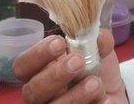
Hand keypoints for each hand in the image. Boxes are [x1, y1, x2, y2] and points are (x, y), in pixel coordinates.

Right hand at [13, 29, 127, 103]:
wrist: (110, 93)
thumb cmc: (93, 69)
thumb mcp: (98, 51)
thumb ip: (98, 41)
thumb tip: (100, 37)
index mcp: (39, 70)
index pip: (23, 65)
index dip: (37, 54)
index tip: (59, 43)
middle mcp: (40, 92)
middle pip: (32, 90)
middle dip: (55, 75)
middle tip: (78, 61)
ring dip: (74, 95)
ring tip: (95, 83)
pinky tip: (104, 99)